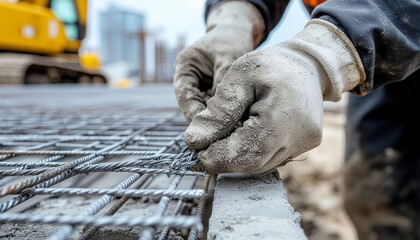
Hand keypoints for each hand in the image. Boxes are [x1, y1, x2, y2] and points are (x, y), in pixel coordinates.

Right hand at [173, 1, 264, 121]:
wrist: (238, 33)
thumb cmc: (230, 40)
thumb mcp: (228, 56)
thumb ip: (223, 80)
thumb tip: (224, 109)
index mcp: (184, 68)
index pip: (185, 95)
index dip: (194, 113)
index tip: (208, 128)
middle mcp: (189, 82)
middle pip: (195, 107)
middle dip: (209, 121)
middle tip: (224, 135)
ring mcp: (201, 90)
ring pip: (207, 112)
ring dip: (220, 121)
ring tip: (235, 132)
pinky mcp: (214, 97)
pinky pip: (219, 110)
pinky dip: (228, 117)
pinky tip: (240, 125)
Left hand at [185, 20, 365, 173]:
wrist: (307, 63)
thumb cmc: (271, 65)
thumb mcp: (239, 76)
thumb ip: (218, 111)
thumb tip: (194, 141)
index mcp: (283, 116)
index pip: (246, 153)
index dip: (217, 157)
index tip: (196, 150)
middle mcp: (300, 137)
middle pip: (254, 163)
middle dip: (224, 157)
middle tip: (205, 145)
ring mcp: (305, 144)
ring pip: (262, 164)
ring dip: (238, 155)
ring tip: (224, 135)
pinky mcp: (305, 145)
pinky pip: (273, 156)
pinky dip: (253, 150)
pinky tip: (245, 133)